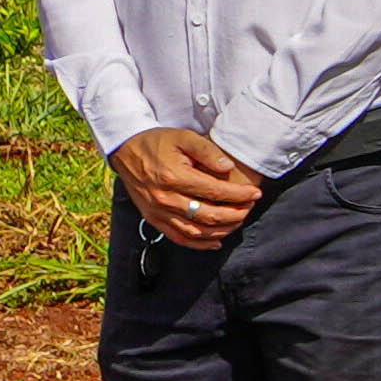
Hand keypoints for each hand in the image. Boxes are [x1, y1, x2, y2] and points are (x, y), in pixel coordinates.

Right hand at [114, 126, 264, 251]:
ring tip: (238, 221)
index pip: (215, 191)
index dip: (239, 195)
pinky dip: (200, 244)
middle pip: (208, 215)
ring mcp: (158, 212)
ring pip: (196, 231)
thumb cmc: (157, 142)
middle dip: (235, 214)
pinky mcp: (153, 219)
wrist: (125, 151)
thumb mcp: (183, 137)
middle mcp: (165, 198)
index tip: (255, 193)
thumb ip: (207, 151)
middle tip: (250, 208)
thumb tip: (228, 167)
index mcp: (174, 177)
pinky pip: (179, 238)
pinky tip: (216, 241)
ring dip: (221, 230)